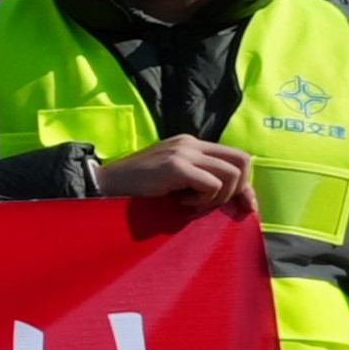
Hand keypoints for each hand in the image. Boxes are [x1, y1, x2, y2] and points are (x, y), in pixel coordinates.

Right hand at [93, 137, 252, 214]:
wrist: (102, 186)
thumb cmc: (135, 189)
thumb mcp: (173, 180)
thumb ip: (199, 179)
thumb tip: (236, 196)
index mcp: (191, 144)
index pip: (236, 156)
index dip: (246, 183)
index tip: (244, 206)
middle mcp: (190, 143)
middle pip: (243, 160)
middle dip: (239, 188)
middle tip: (214, 204)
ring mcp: (183, 152)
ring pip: (231, 174)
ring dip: (217, 196)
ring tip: (192, 203)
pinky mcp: (176, 166)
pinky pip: (212, 185)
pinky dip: (202, 199)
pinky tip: (180, 202)